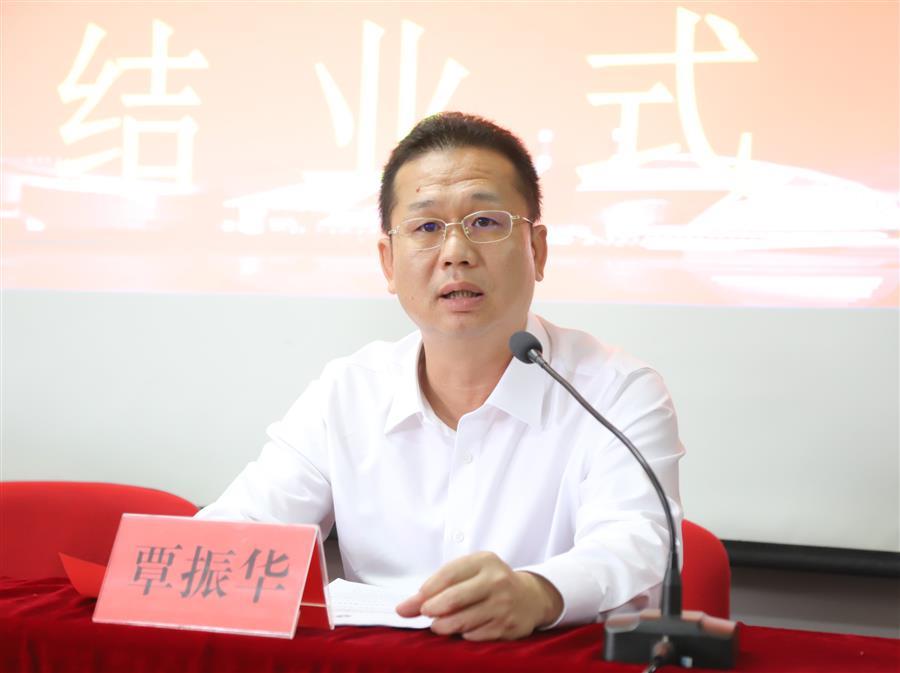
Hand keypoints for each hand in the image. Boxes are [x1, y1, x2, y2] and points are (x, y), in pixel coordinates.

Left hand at [395, 551, 562, 640]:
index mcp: (484, 561)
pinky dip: (462, 635)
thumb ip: (439, 586)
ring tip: (438, 625)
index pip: (448, 574)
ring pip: (463, 621)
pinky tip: (461, 630)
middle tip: (424, 614)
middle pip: (454, 599)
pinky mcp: (508, 627)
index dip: (427, 590)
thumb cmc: (490, 582)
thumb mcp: (470, 573)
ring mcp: (503, 605)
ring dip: (443, 626)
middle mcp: (496, 581)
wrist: (530, 597)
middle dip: (431, 609)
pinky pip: (475, 635)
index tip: (415, 601)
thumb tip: (404, 608)